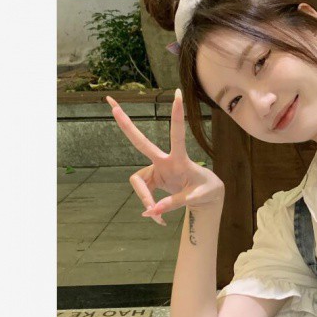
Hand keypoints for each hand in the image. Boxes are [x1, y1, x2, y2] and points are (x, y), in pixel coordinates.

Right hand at [106, 89, 224, 225]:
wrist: (206, 196)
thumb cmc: (206, 191)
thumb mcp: (196, 197)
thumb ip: (175, 203)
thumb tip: (152, 211)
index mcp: (180, 159)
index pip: (176, 135)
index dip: (176, 116)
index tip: (177, 95)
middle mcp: (164, 161)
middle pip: (141, 143)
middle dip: (126, 124)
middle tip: (110, 104)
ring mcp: (156, 170)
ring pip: (139, 184)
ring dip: (146, 201)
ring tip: (159, 220)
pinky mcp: (153, 180)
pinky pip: (144, 196)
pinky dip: (151, 209)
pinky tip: (159, 220)